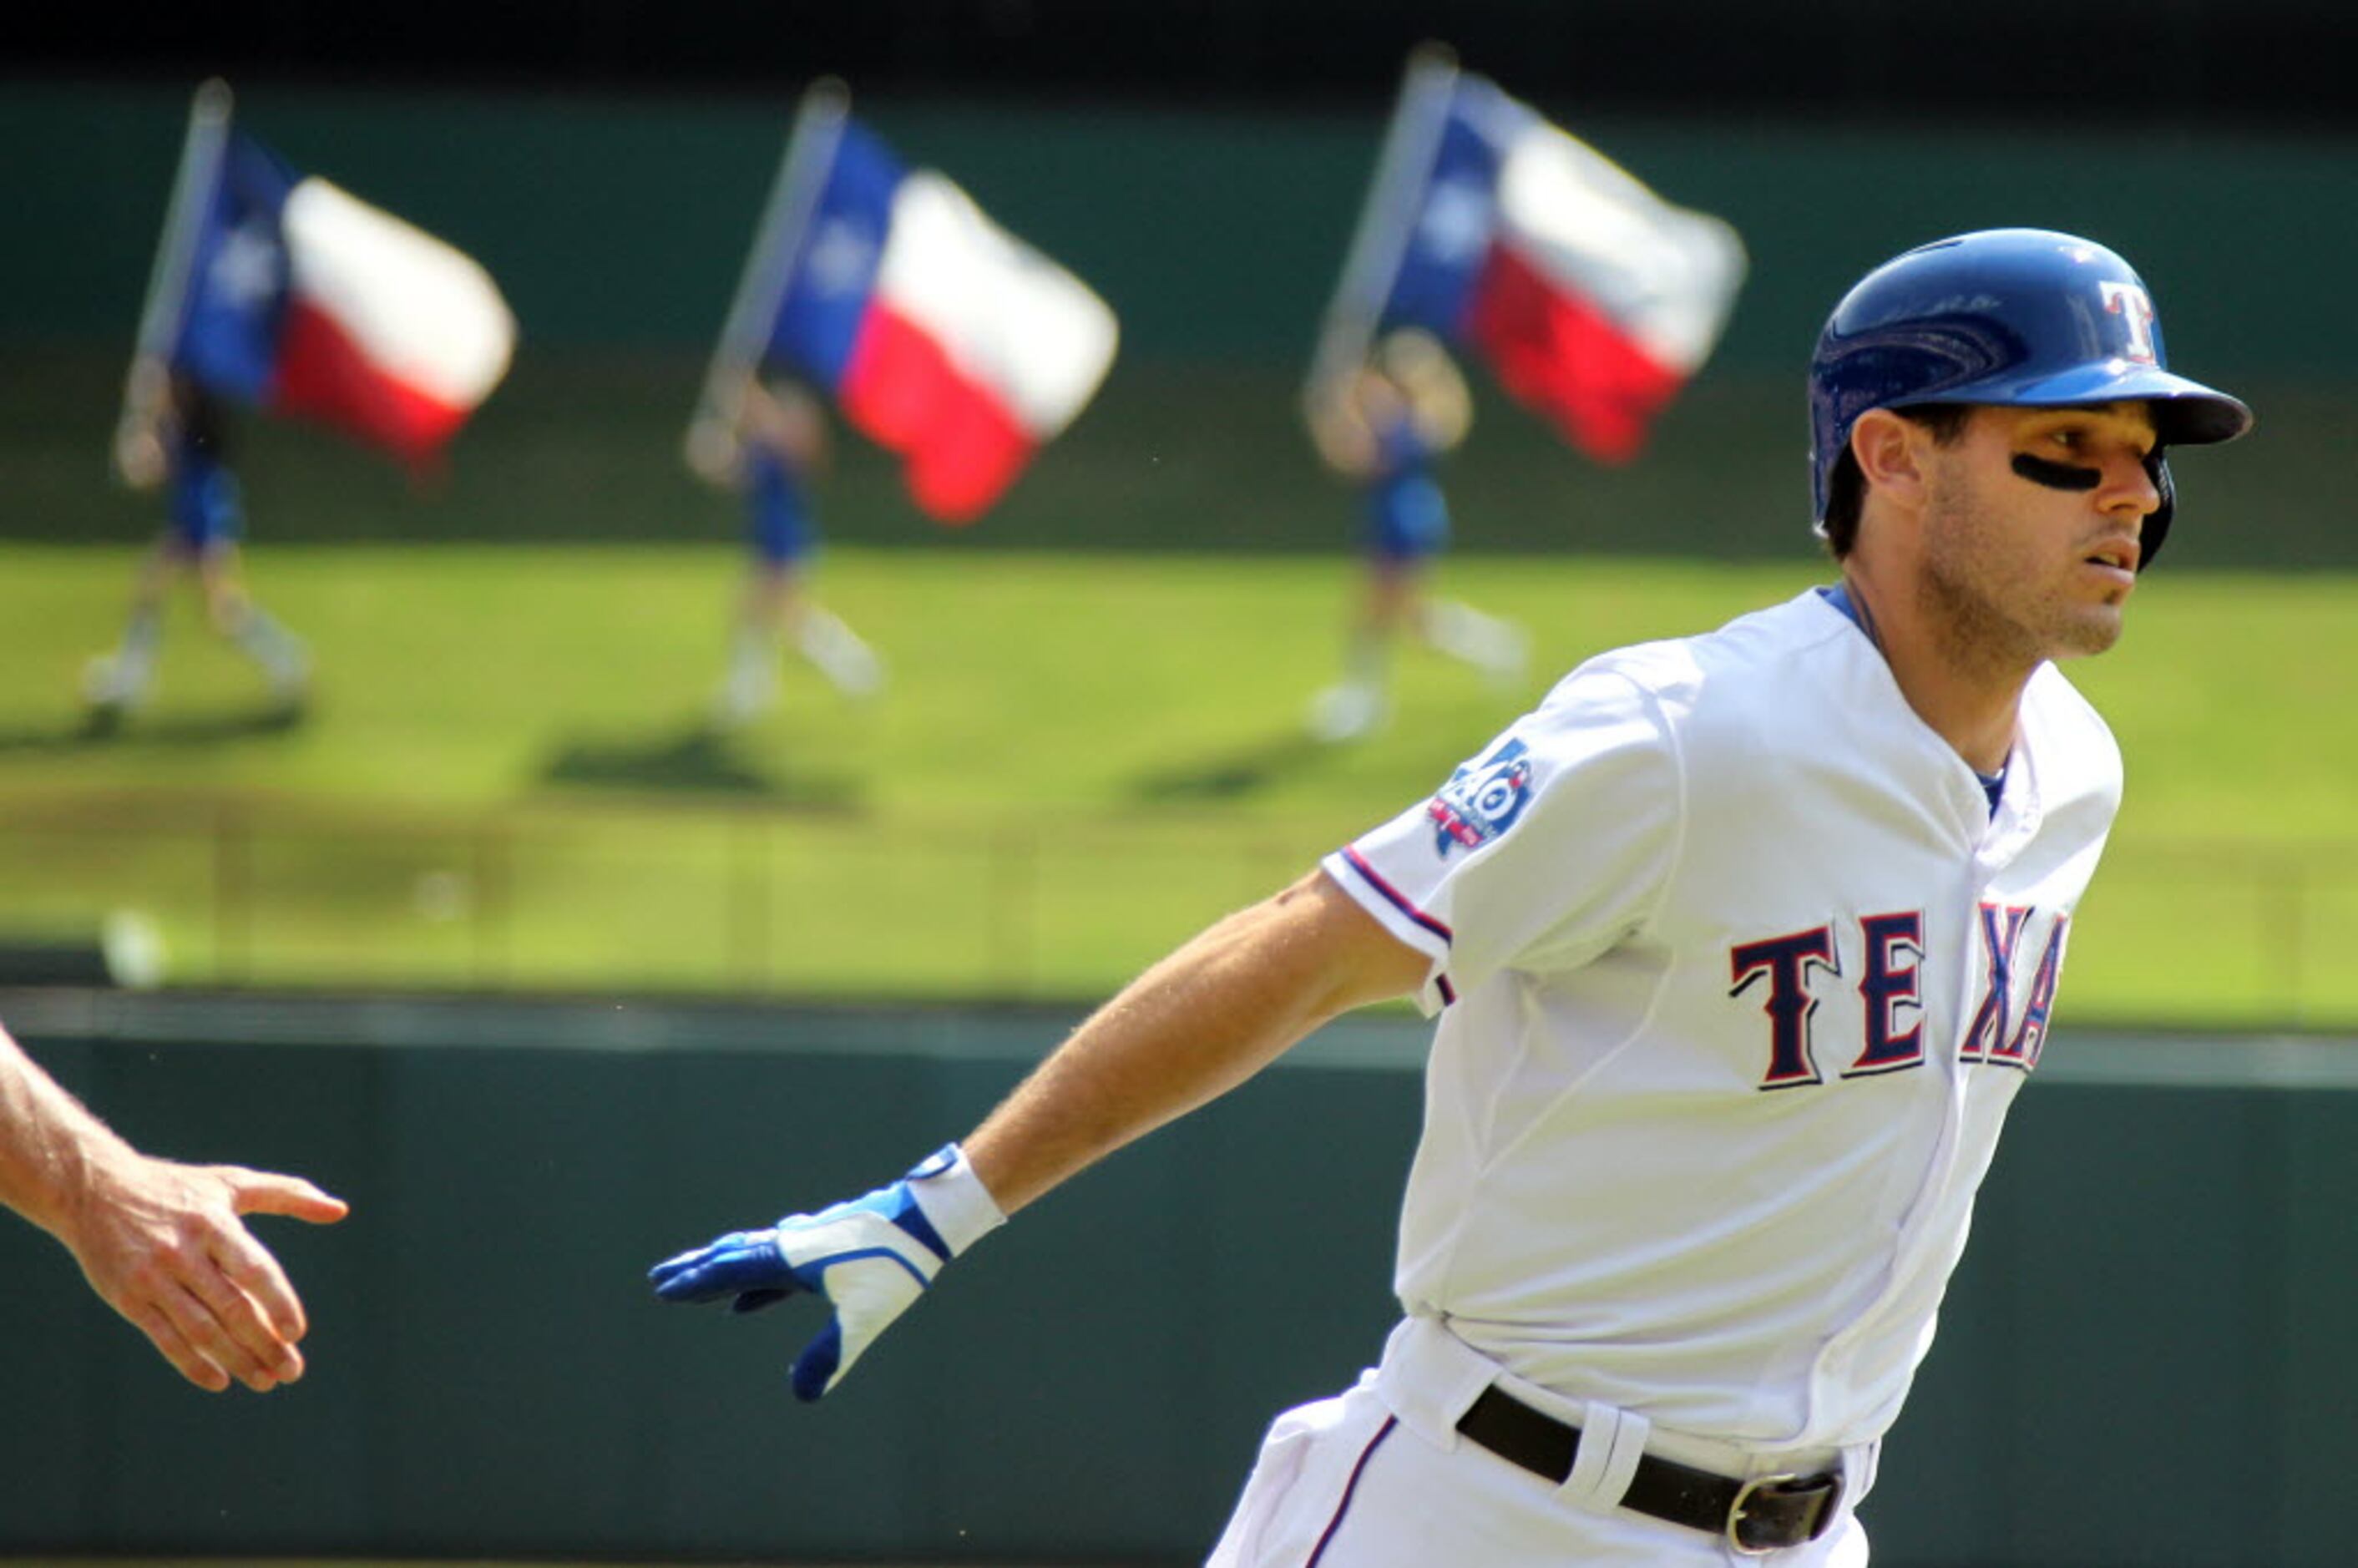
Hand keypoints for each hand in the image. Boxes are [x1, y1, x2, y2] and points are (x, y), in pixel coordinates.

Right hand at [62, 1153, 348, 1392]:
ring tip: (265, 1381)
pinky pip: (164, 1338)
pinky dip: (192, 1364)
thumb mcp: (232, 1182)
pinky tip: (220, 1381)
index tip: (298, 1333)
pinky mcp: (126, 1298)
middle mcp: (183, 1252)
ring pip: (201, 1330)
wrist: (94, 1190)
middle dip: (265, 1343)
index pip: (254, 1270)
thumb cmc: (177, 1188)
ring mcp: (152, 1277)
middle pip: (231, 1308)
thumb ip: (289, 1194)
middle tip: (291, 1371)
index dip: (278, 1302)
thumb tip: (340, 1210)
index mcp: (213, 1223)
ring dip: (236, 1360)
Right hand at [650, 1144, 1002, 1400]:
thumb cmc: (895, 1265)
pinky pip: (777, 1268)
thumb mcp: (863, 1317)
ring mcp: (807, 1242)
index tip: (662, 1290)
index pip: (730, 1270)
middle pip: (732, 1256)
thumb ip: (829, 1355)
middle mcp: (791, 1244)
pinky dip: (755, 1286)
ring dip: (721, 1272)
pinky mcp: (825, 1247)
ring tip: (696, 1287)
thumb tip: (801, 1396)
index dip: (695, 1283)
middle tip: (659, 1279)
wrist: (925, 1220)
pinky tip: (746, 1304)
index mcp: (790, 1258)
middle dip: (695, 1270)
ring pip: (753, 1257)